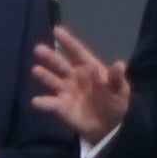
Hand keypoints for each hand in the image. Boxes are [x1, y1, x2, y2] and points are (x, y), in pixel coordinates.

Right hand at [30, 27, 131, 144]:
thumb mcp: (120, 90)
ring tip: (36, 71)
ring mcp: (65, 91)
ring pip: (52, 81)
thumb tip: (119, 64)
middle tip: (38, 49)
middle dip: (50, 56)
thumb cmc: (115, 102)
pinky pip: (50, 104)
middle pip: (60, 64)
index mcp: (88, 67)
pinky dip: (43, 103)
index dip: (67, 41)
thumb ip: (116, 78)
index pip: (76, 52)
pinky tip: (36, 102)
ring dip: (44, 76)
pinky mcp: (60, 107)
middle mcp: (73, 76)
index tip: (56, 30)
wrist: (109, 127)